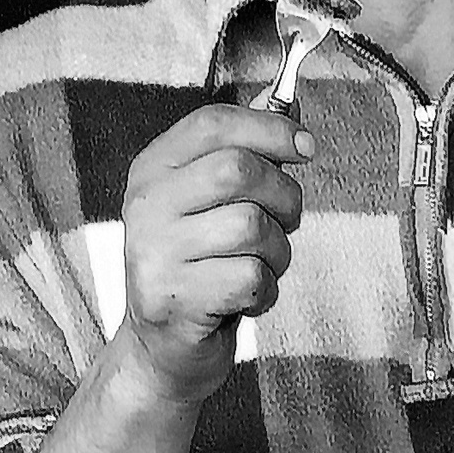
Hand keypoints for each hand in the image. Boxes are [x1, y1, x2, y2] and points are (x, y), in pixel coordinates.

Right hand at [120, 104, 311, 406]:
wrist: (164, 348)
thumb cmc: (201, 263)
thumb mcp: (214, 200)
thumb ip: (247, 149)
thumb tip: (290, 104)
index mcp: (154, 169)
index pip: (213, 123)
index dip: (271, 128)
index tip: (306, 148)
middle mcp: (146, 205)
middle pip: (238, 170)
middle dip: (283, 195)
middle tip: (286, 220)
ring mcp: (154, 253)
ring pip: (252, 226)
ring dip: (278, 251)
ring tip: (261, 265)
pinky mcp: (172, 301)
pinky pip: (251, 278)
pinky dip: (266, 290)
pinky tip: (246, 299)